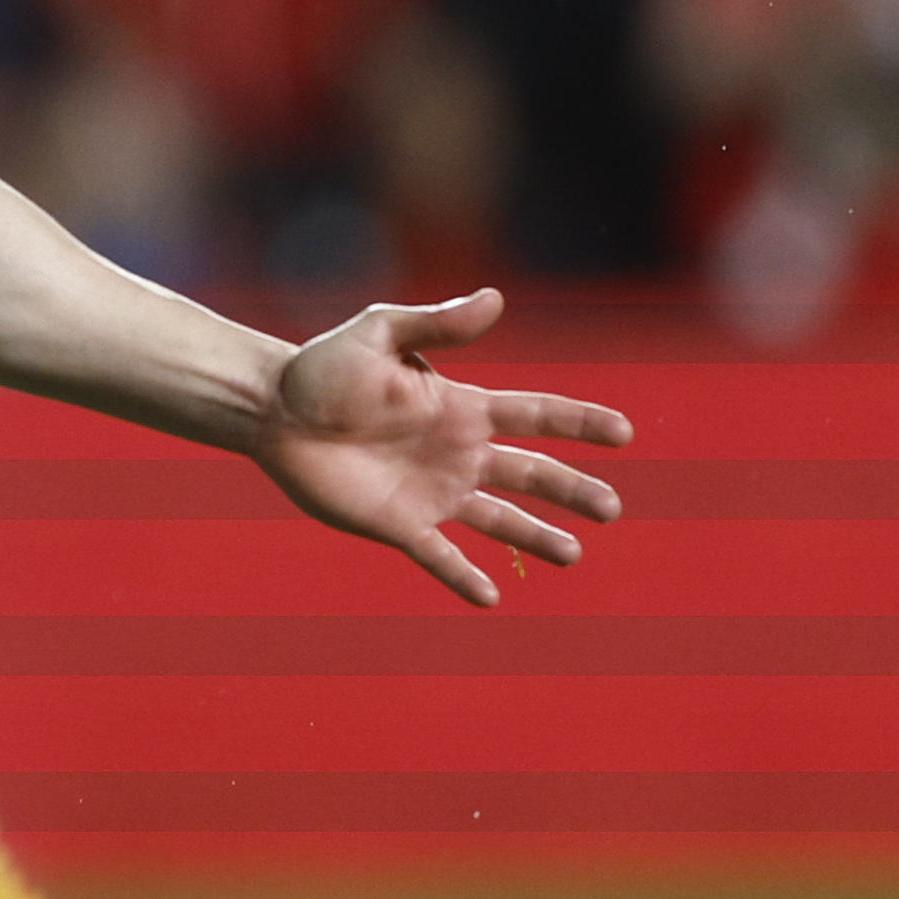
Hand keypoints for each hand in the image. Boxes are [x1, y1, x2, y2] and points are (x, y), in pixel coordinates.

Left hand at [248, 289, 627, 605]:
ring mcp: (431, 492)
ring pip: (499, 519)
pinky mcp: (399, 525)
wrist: (274, 412)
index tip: (624, 432)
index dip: (581, 423)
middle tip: (612, 509)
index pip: (536, 416)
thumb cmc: (325, 368)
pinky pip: (440, 557)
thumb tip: (495, 299)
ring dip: (536, 537)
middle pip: (532, 474)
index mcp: (462, 409)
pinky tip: (490, 599)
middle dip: (574, 491)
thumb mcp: (381, 334)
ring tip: (574, 555)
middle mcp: (457, 453)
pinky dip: (464, 578)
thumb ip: (437, 326)